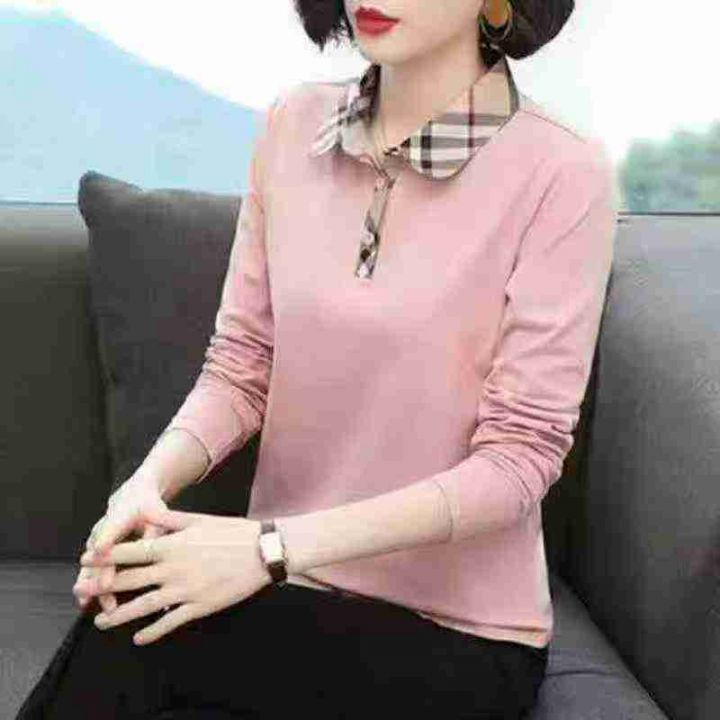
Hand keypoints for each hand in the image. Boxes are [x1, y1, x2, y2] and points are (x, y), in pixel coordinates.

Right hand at [73, 470, 169, 613]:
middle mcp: (103, 528)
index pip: (111, 527)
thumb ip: (156, 531)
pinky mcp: (96, 550)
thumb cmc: (148, 506)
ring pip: (90, 563)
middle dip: (97, 570)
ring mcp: (96, 540)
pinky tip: (88, 603)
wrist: (135, 496)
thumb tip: (160, 548)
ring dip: (88, 583)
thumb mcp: (157, 513)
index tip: (101, 551)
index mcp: (120, 515)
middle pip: (98, 551)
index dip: (105, 540)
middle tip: (103, 588)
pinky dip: (90, 585)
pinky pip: (91, 569)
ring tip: (87, 602)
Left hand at [78, 508, 271, 644]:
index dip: (106, 555)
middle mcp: (174, 568)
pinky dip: (152, 631)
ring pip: (144, 606)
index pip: (131, 551)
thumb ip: (170, 518)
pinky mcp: (199, 606)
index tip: (86, 559)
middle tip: (80, 590)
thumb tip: (147, 511)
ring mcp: (185, 590)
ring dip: (119, 615)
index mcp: (174, 544)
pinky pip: (170, 622)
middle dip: (102, 586)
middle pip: (130, 580)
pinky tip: (138, 638)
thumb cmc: (234, 532)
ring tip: (101, 621)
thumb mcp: (200, 520)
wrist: (263, 552)